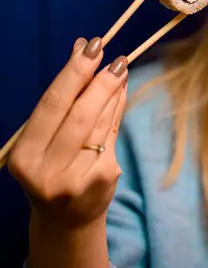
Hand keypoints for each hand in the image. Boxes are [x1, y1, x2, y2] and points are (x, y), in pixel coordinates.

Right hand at [8, 37, 127, 229]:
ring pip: (100, 123)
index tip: (89, 47)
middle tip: (115, 57)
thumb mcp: (44, 138)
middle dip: (100, 81)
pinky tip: (121, 91)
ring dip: (113, 91)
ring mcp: (78, 178)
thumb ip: (62, 97)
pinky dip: (117, 108)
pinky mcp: (103, 179)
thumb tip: (80, 47)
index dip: (73, 73)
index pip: (52, 105)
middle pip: (80, 115)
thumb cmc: (51, 167)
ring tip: (120, 68)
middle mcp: (48, 171)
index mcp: (25, 157)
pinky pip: (112, 133)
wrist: (65, 220)